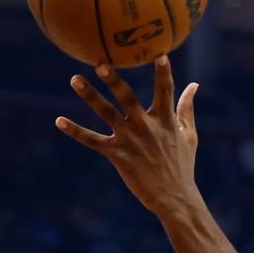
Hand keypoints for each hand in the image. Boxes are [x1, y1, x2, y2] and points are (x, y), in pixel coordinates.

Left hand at [56, 56, 200, 217]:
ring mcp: (130, 140)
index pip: (165, 90)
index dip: (162, 73)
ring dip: (90, 96)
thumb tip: (194, 85)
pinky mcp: (117, 155)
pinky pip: (92, 141)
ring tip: (74, 79)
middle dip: (114, 80)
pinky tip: (59, 121)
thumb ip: (186, 108)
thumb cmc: (182, 165)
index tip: (158, 53)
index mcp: (165, 120)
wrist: (174, 198)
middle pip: (127, 98)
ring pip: (106, 113)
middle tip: (100, 63)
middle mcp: (145, 126)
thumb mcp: (189, 135)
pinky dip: (75, 132)